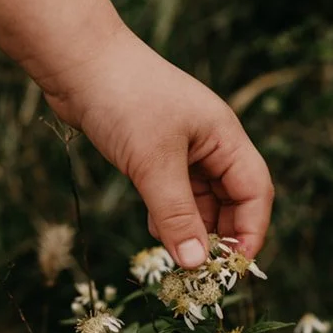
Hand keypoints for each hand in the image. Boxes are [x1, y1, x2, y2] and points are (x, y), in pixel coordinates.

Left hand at [40, 30, 273, 269]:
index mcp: (225, 137)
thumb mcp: (153, 164)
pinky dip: (169, 215)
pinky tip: (155, 231)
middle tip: (200, 271)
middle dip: (220, 236)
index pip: (255, 192)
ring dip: (191, 229)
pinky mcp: (153, 151)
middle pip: (231, 199)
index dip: (250, 232)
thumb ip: (177, 215)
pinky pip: (173, 192)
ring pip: (200, 199)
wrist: (77, 62)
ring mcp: (181, 146)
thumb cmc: (123, 100)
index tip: (232, 269)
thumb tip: (196, 264)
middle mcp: (210, 142)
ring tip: (175, 256)